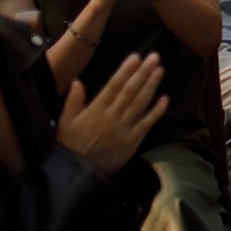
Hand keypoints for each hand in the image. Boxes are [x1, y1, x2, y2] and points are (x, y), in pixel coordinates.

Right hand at [56, 52, 167, 176]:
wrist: (78, 173)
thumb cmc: (71, 145)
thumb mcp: (65, 123)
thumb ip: (72, 101)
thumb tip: (77, 81)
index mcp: (95, 110)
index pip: (113, 86)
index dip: (125, 70)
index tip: (135, 56)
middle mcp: (112, 117)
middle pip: (130, 91)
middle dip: (143, 72)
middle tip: (154, 57)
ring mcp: (123, 128)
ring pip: (140, 103)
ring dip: (151, 86)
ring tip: (159, 70)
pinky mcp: (132, 141)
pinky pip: (146, 123)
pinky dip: (156, 111)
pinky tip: (165, 99)